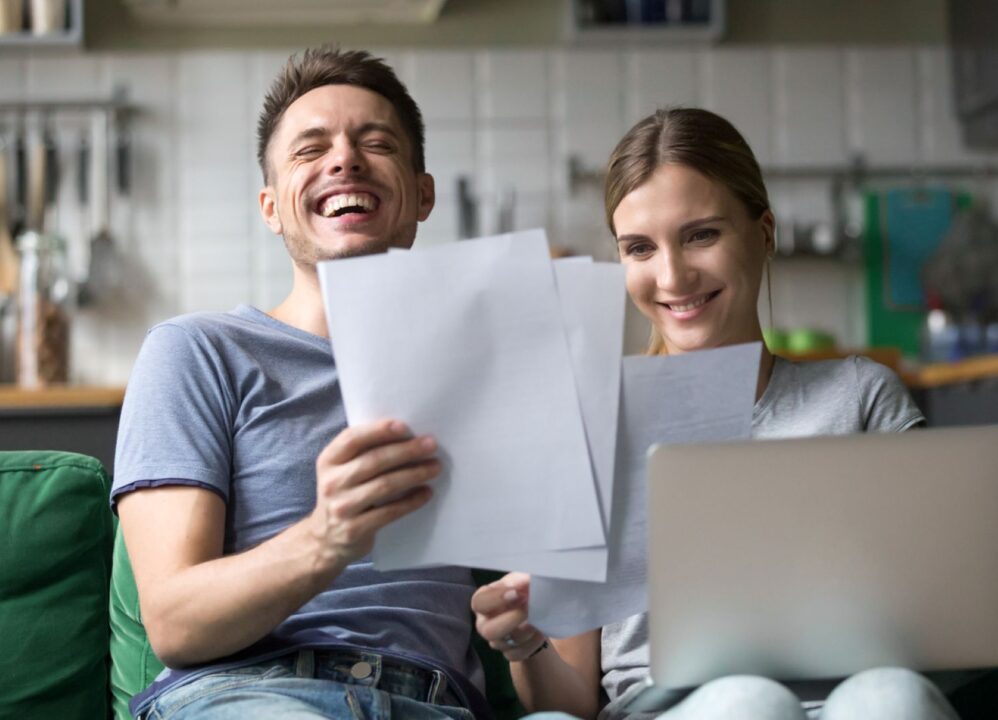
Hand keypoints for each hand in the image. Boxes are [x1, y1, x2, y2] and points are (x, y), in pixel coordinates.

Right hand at [312, 419, 438, 565]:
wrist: (326, 539)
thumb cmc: (344, 495)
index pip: (352, 439)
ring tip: (435, 467)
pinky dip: (411, 501)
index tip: (405, 427)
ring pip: (385, 485)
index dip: (379, 430)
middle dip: (406, 450)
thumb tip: (406, 436)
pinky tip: (426, 492)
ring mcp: (342, 507)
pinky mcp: (355, 529)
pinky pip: (390, 512)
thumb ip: (363, 453)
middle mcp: (332, 482)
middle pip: (374, 460)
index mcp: (328, 461)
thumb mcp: (342, 471)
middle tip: (431, 445)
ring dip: (414, 474)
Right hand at [472, 572, 547, 661]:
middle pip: (488, 630)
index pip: (479, 602)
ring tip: (541, 617)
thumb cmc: (522, 591)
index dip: (496, 599)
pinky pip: (519, 654)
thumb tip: (523, 582)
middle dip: (512, 620)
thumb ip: (519, 580)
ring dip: (526, 630)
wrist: (535, 612)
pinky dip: (533, 642)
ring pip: (506, 644)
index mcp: (483, 602)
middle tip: (530, 608)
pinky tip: (542, 630)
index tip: (517, 593)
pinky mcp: (510, 653)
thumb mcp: (519, 580)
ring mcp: (496, 641)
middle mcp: (485, 623)